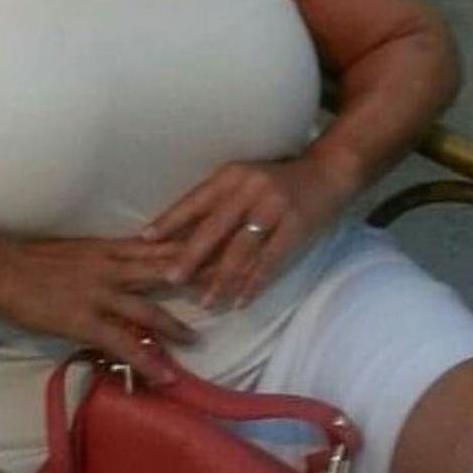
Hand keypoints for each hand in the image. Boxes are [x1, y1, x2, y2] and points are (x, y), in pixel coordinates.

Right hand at [0, 234, 196, 384]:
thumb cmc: (27, 259)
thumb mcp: (72, 250)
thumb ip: (99, 258)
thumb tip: (118, 263)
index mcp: (107, 248)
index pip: (156, 247)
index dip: (187, 250)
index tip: (215, 250)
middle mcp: (111, 267)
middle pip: (163, 273)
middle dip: (196, 281)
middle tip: (228, 286)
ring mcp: (100, 294)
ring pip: (149, 311)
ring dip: (177, 326)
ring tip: (199, 339)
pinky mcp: (86, 321)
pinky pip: (124, 344)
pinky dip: (148, 361)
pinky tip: (165, 375)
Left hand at [142, 155, 352, 309]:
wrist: (328, 171)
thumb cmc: (277, 180)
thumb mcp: (243, 180)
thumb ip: (217, 202)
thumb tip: (178, 235)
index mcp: (231, 174)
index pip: (194, 199)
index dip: (169, 220)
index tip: (144, 239)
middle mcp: (250, 188)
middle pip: (214, 227)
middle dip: (190, 255)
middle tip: (170, 279)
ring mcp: (274, 207)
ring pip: (241, 249)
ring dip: (221, 278)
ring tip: (204, 300)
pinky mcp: (296, 226)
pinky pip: (270, 261)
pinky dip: (253, 283)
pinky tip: (239, 301)